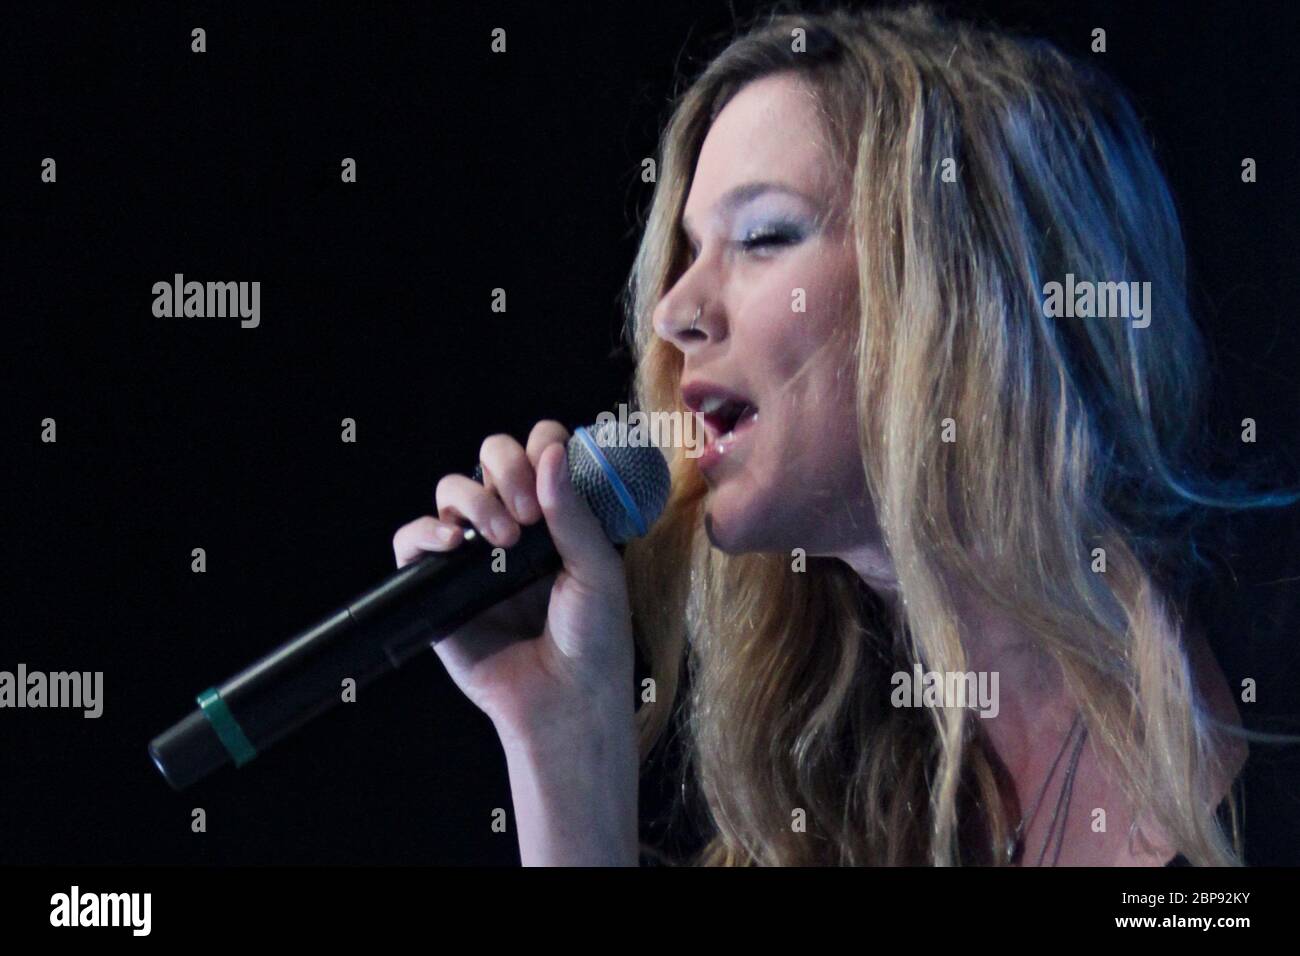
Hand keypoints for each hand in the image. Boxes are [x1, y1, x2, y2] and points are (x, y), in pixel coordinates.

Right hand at [392, 420, 634, 742]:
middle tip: (525, 513)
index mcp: (558, 515)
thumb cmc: (595, 640)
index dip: (542, 448)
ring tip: (502, 540)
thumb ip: (574, 513)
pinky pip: (412, 542)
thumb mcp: (598, 570)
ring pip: (451, 490)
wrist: (565, 702)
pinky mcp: (439, 587)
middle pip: (491, 457)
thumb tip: (551, 453)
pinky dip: (423, 532)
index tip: (553, 476)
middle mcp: (514, 527)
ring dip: (473, 499)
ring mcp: (474, 555)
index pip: (540, 451)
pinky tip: (452, 545)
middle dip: (505, 467)